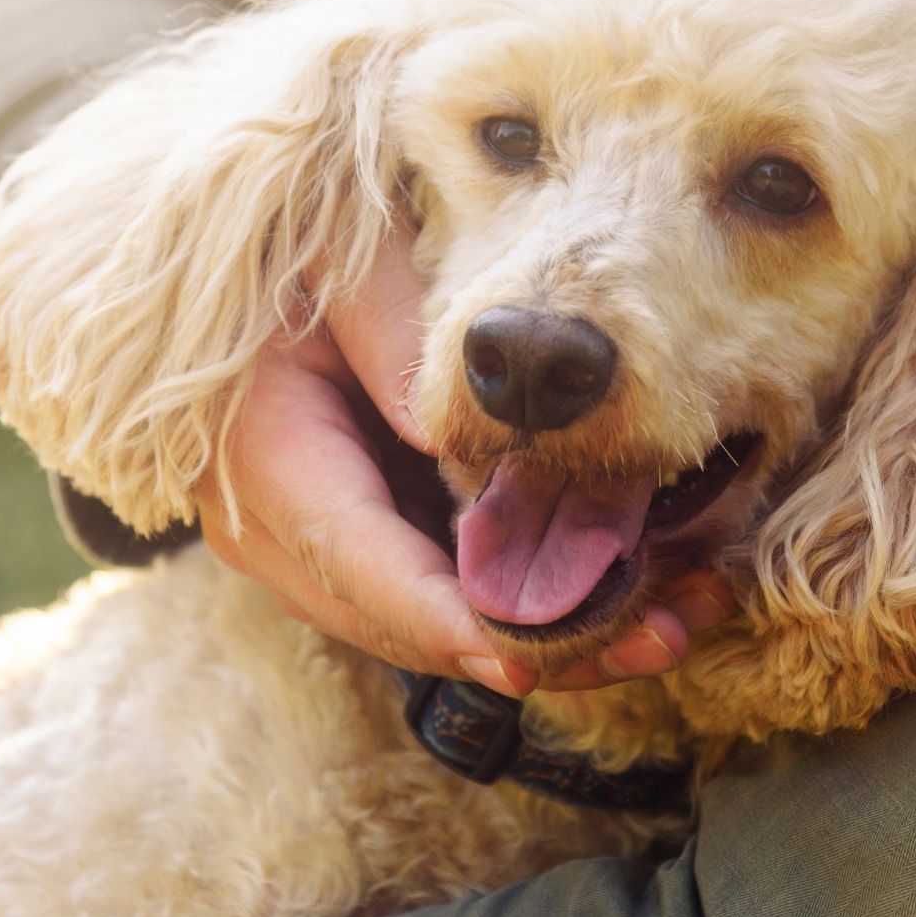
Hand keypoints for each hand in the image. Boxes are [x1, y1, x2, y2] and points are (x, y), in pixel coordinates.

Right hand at [196, 233, 732, 695]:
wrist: (236, 273)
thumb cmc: (285, 253)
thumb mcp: (342, 267)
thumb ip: (397, 340)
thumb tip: (457, 439)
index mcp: (268, 463)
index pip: (361, 564)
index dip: (446, 622)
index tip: (529, 663)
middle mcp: (280, 536)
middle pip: (411, 622)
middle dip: (539, 645)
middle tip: (665, 635)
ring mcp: (319, 553)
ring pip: (436, 624)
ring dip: (555, 632)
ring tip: (679, 619)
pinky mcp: (363, 548)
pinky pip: (444, 593)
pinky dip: (529, 598)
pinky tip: (632, 585)